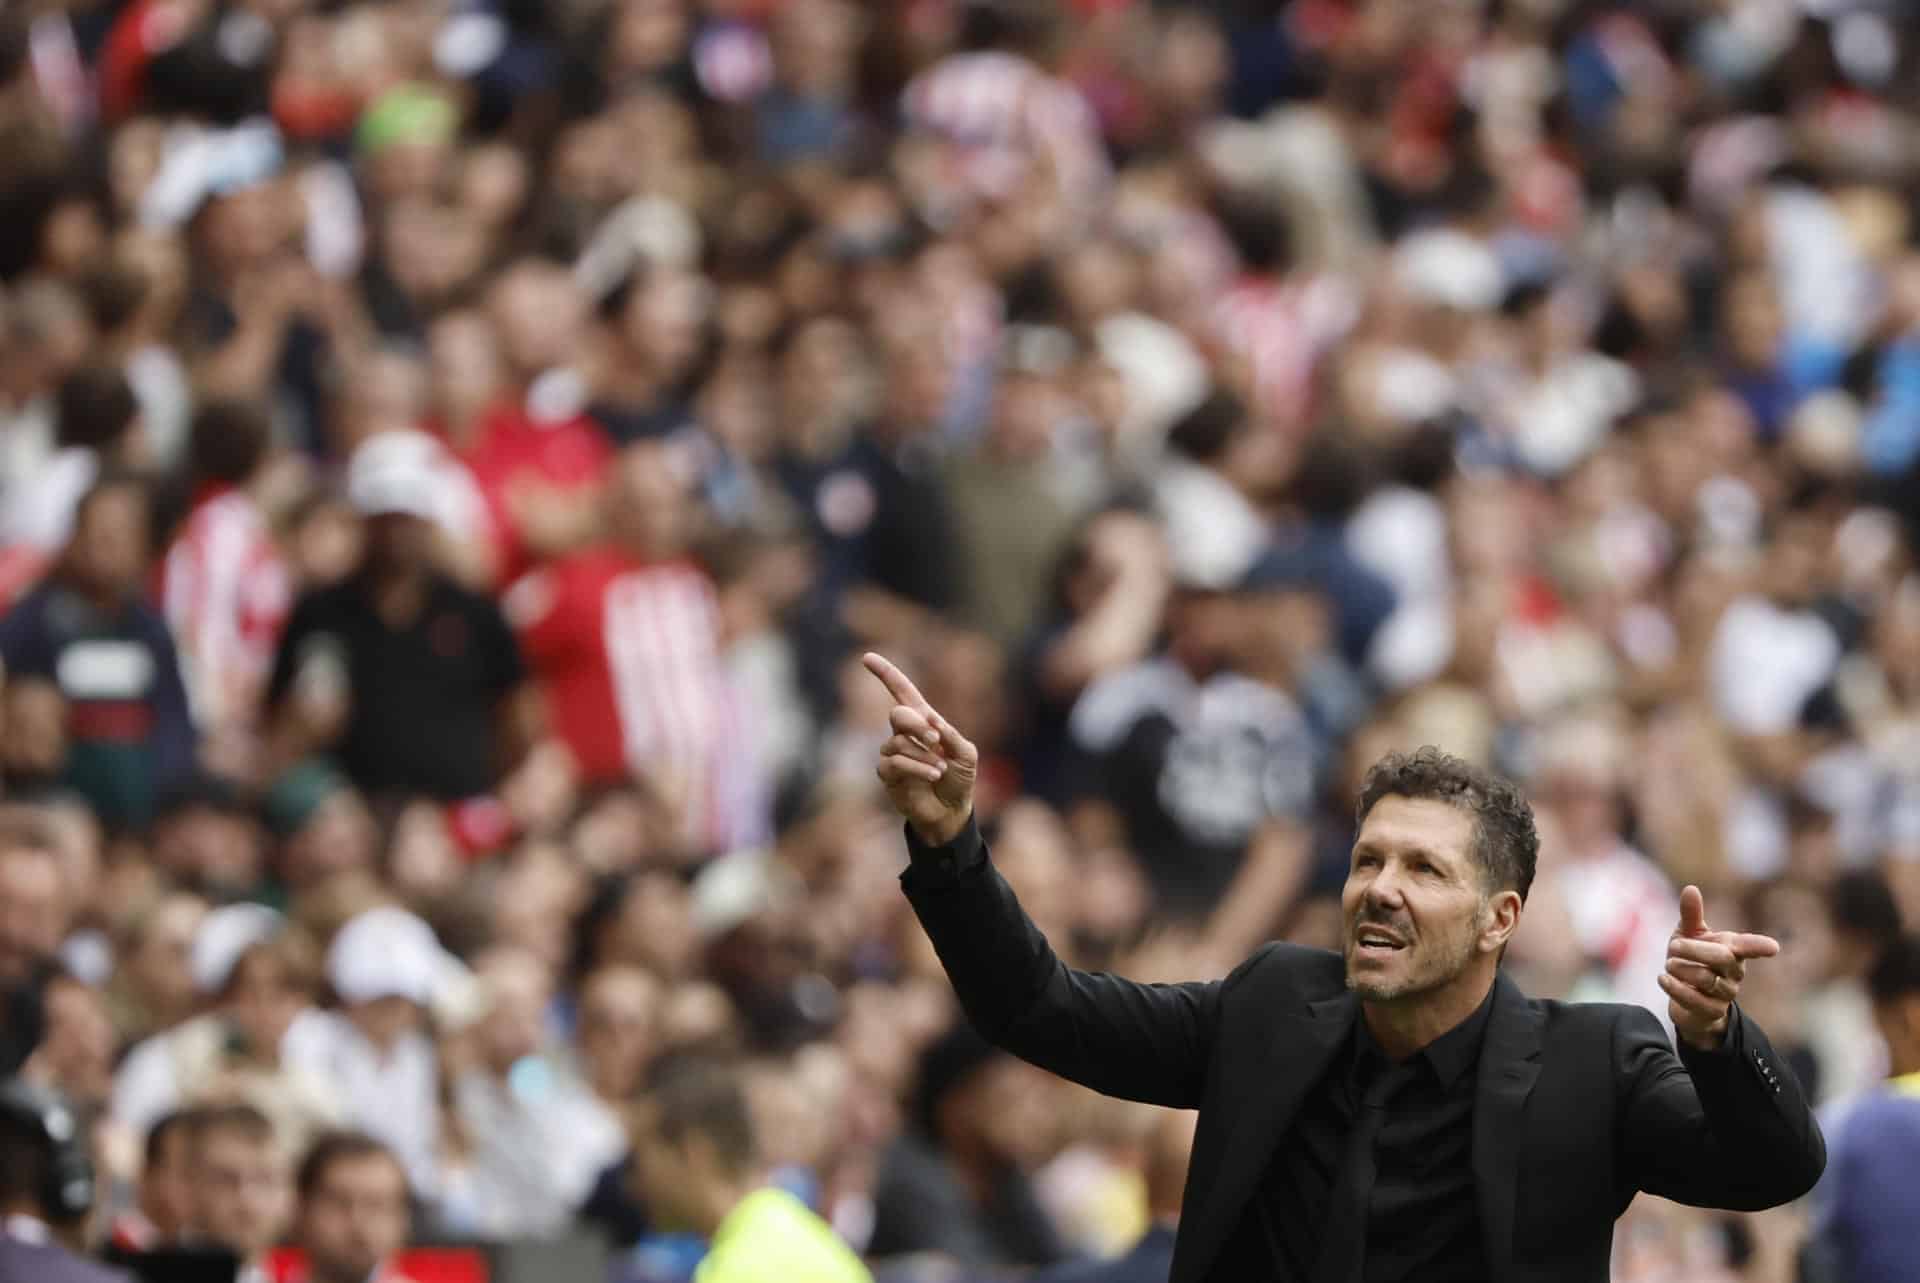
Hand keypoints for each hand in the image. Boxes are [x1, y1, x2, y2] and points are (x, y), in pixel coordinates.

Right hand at [864, 652, 977, 846]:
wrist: (951, 811)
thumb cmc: (960, 779)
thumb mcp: (966, 754)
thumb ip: (951, 735)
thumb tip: (931, 722)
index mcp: (923, 721)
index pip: (901, 691)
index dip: (885, 674)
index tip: (867, 657)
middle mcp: (904, 734)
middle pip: (897, 714)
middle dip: (916, 725)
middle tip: (936, 741)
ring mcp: (893, 753)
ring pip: (898, 743)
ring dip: (923, 755)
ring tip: (940, 770)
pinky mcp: (887, 775)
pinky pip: (894, 763)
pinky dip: (917, 768)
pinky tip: (933, 775)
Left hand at [1659, 885, 1780, 1051]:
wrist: (1683, 999)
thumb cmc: (1690, 961)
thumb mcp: (1688, 936)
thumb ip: (1691, 915)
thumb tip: (1691, 888)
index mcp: (1733, 950)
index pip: (1749, 946)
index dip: (1759, 946)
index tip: (1773, 947)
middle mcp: (1735, 972)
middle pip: (1722, 957)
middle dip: (1693, 948)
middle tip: (1673, 946)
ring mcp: (1726, 993)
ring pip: (1705, 978)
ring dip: (1679, 968)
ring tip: (1668, 964)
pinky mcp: (1712, 1012)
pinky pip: (1694, 1000)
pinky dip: (1674, 987)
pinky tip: (1663, 979)